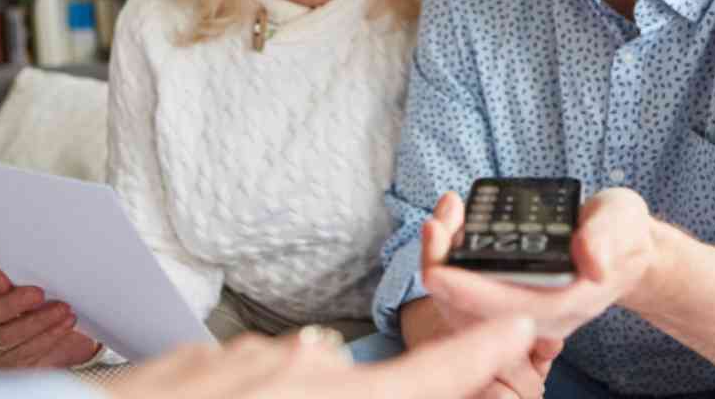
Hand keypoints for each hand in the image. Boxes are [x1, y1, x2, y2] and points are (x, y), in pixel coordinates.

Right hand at [0, 268, 98, 368]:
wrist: (73, 339)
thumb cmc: (55, 305)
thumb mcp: (49, 287)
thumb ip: (40, 276)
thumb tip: (53, 263)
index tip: (3, 279)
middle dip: (13, 303)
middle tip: (39, 294)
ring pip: (6, 336)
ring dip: (38, 320)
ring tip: (63, 309)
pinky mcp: (13, 365)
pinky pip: (26, 352)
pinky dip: (49, 336)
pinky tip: (65, 324)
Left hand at [107, 316, 537, 398]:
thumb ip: (363, 394)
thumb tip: (366, 381)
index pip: (428, 376)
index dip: (476, 354)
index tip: (516, 323)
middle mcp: (299, 367)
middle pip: (351, 388)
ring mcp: (244, 358)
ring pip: (286, 387)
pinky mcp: (197, 357)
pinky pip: (235, 382)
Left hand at [421, 188, 658, 342]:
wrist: (626, 247)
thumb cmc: (623, 232)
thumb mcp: (622, 223)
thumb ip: (606, 239)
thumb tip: (592, 262)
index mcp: (566, 304)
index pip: (509, 309)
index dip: (470, 293)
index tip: (437, 271)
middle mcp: (539, 316)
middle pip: (474, 309)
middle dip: (445, 267)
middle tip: (433, 224)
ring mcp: (522, 308)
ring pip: (464, 299)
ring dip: (444, 258)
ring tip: (442, 214)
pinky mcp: (509, 293)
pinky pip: (469, 284)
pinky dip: (454, 254)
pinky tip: (451, 222)